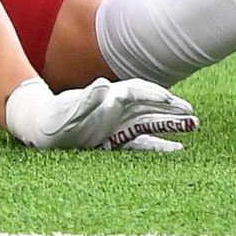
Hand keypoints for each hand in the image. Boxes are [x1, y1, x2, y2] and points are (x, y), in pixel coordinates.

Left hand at [3, 77, 198, 150]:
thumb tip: (104, 87)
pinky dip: (160, 143)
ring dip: (170, 122)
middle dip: (171, 108)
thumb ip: (87, 100)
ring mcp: (119, 122)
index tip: (173, 101)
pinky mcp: (117, 137)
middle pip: (149, 105)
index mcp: (108, 98)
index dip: (155, 96)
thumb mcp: (68, 110)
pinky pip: (143, 140)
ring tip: (193, 125)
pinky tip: (177, 148)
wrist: (42, 128)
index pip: (137, 92)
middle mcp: (117, 108)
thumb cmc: (54, 119)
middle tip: (193, 115)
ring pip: (150, 120)